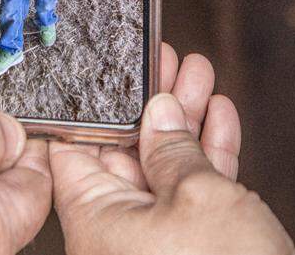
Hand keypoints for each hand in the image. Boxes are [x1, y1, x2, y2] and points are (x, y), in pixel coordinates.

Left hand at [50, 50, 294, 254]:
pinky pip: (192, 199)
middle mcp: (115, 235)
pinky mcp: (193, 253)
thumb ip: (174, 149)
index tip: (116, 67)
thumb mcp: (199, 196)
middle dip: (153, 103)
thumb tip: (160, 113)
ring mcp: (154, 246)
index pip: (75, 149)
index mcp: (94, 221)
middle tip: (169, 59)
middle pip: (125, 153)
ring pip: (165, 171)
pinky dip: (207, 158)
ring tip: (201, 74)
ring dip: (186, 121)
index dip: (96, 103)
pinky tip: (219, 119)